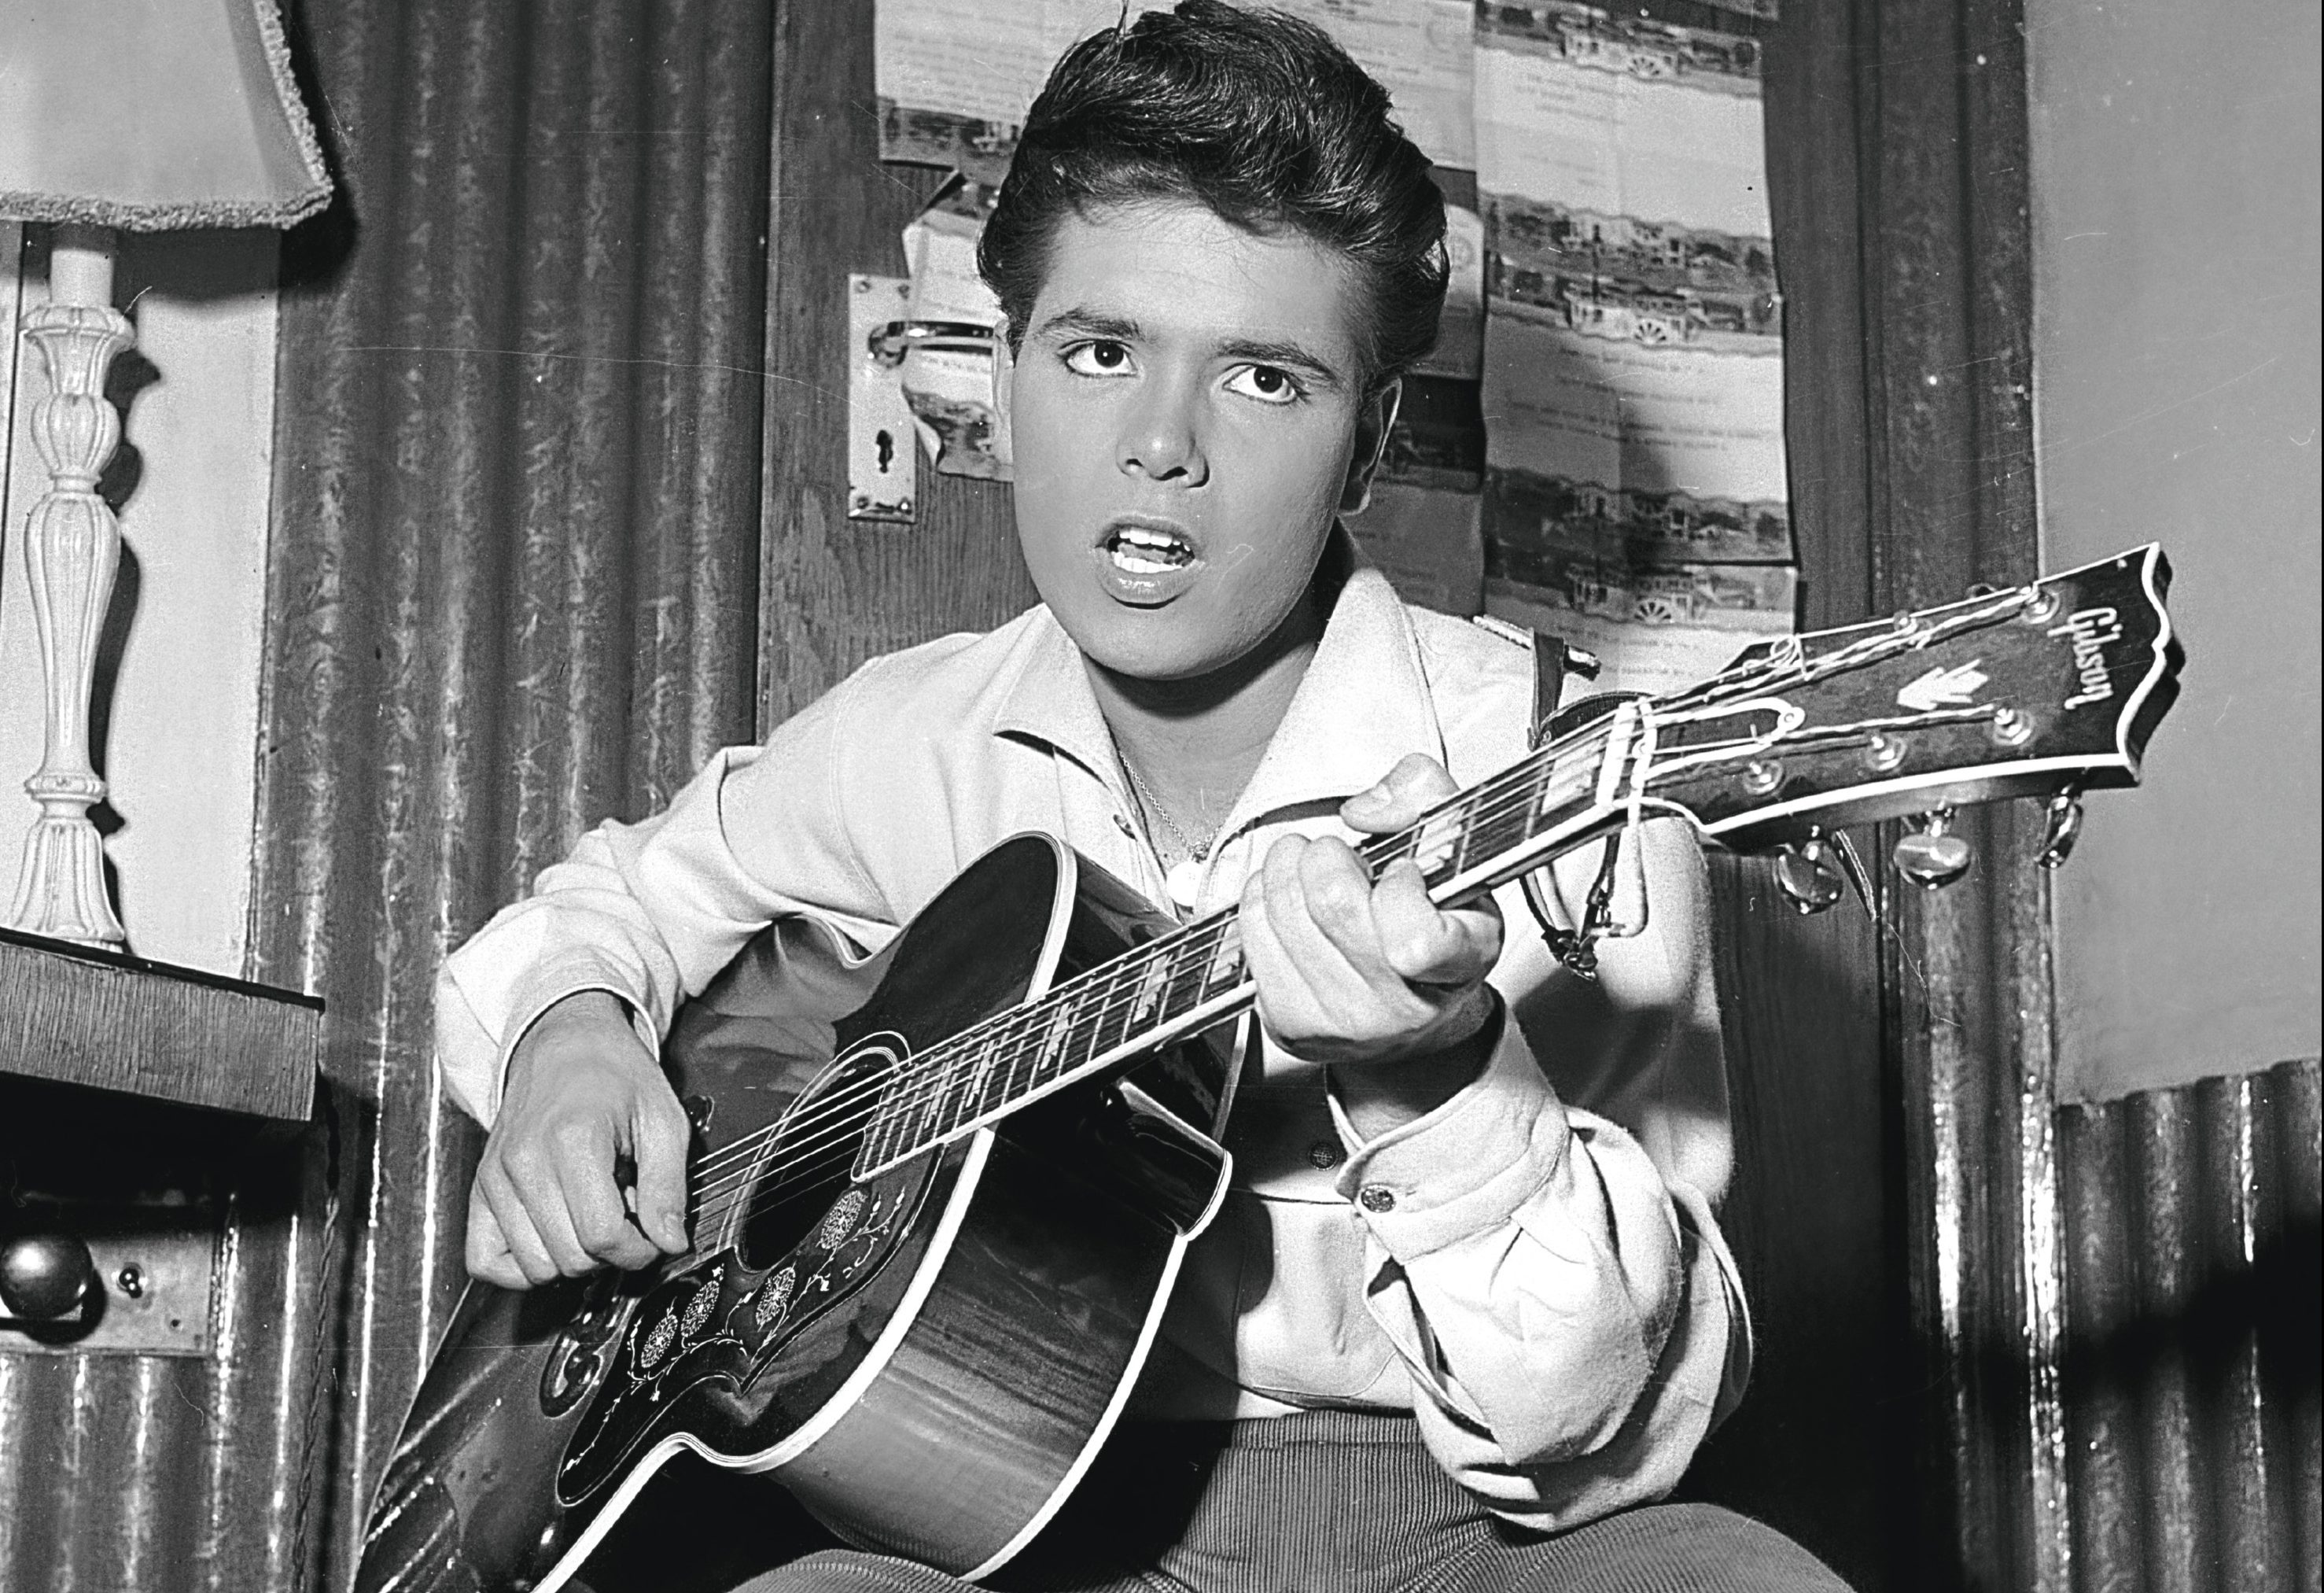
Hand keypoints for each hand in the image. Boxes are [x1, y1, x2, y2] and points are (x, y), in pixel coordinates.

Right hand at [465, 990, 692, 1288]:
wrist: (565, 1045)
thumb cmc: (615, 1075)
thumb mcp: (663, 1119)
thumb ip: (668, 1186)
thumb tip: (670, 1243)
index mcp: (573, 1139)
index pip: (602, 1235)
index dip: (638, 1250)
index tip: (652, 1237)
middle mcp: (524, 1161)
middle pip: (569, 1257)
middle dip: (609, 1252)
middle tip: (623, 1215)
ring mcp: (495, 1178)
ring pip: (534, 1267)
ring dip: (570, 1256)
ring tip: (589, 1214)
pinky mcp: (480, 1190)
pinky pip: (485, 1261)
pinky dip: (520, 1267)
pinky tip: (552, 1238)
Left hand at [1239, 755, 1502, 1129]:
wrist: (1411, 1013)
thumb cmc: (1436, 923)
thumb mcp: (1457, 853)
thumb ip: (1425, 798)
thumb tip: (1361, 811)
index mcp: (1459, 964)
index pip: (1418, 941)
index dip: (1401, 886)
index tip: (1403, 871)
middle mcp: (1402, 1006)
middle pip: (1332, 904)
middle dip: (1326, 855)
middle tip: (1337, 854)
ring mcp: (1343, 1023)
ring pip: (1283, 913)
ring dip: (1287, 869)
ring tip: (1309, 869)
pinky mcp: (1290, 1024)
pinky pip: (1251, 935)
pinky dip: (1261, 899)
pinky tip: (1289, 901)